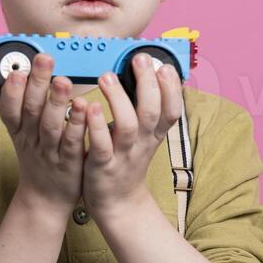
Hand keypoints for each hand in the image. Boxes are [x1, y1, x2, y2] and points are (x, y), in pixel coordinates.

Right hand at [0, 53, 88, 215]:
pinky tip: (84, 107)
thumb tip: (26, 70)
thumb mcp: (24, 133)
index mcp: (19, 131)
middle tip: (45, 60)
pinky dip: (77, 125)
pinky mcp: (69, 163)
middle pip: (31, 110)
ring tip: (63, 80)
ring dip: (56, 102)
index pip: (10, 108)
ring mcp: (50, 152)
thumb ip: (25, 104)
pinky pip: (72, 143)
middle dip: (37, 84)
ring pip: (50, 126)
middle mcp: (31, 140)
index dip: (12, 90)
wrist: (45, 198)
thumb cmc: (39, 157)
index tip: (18, 70)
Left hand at [81, 54, 183, 218]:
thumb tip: (147, 72)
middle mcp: (142, 143)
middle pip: (152, 112)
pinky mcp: (102, 166)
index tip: (163, 64)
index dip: (172, 87)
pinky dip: (97, 126)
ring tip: (106, 76)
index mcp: (154, 134)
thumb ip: (145, 108)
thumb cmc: (126, 160)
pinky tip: (90, 107)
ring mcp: (123, 155)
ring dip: (119, 99)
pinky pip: (101, 145)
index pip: (172, 109)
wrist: (117, 204)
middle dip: (148, 83)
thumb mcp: (143, 136)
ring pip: (128, 126)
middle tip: (139, 59)